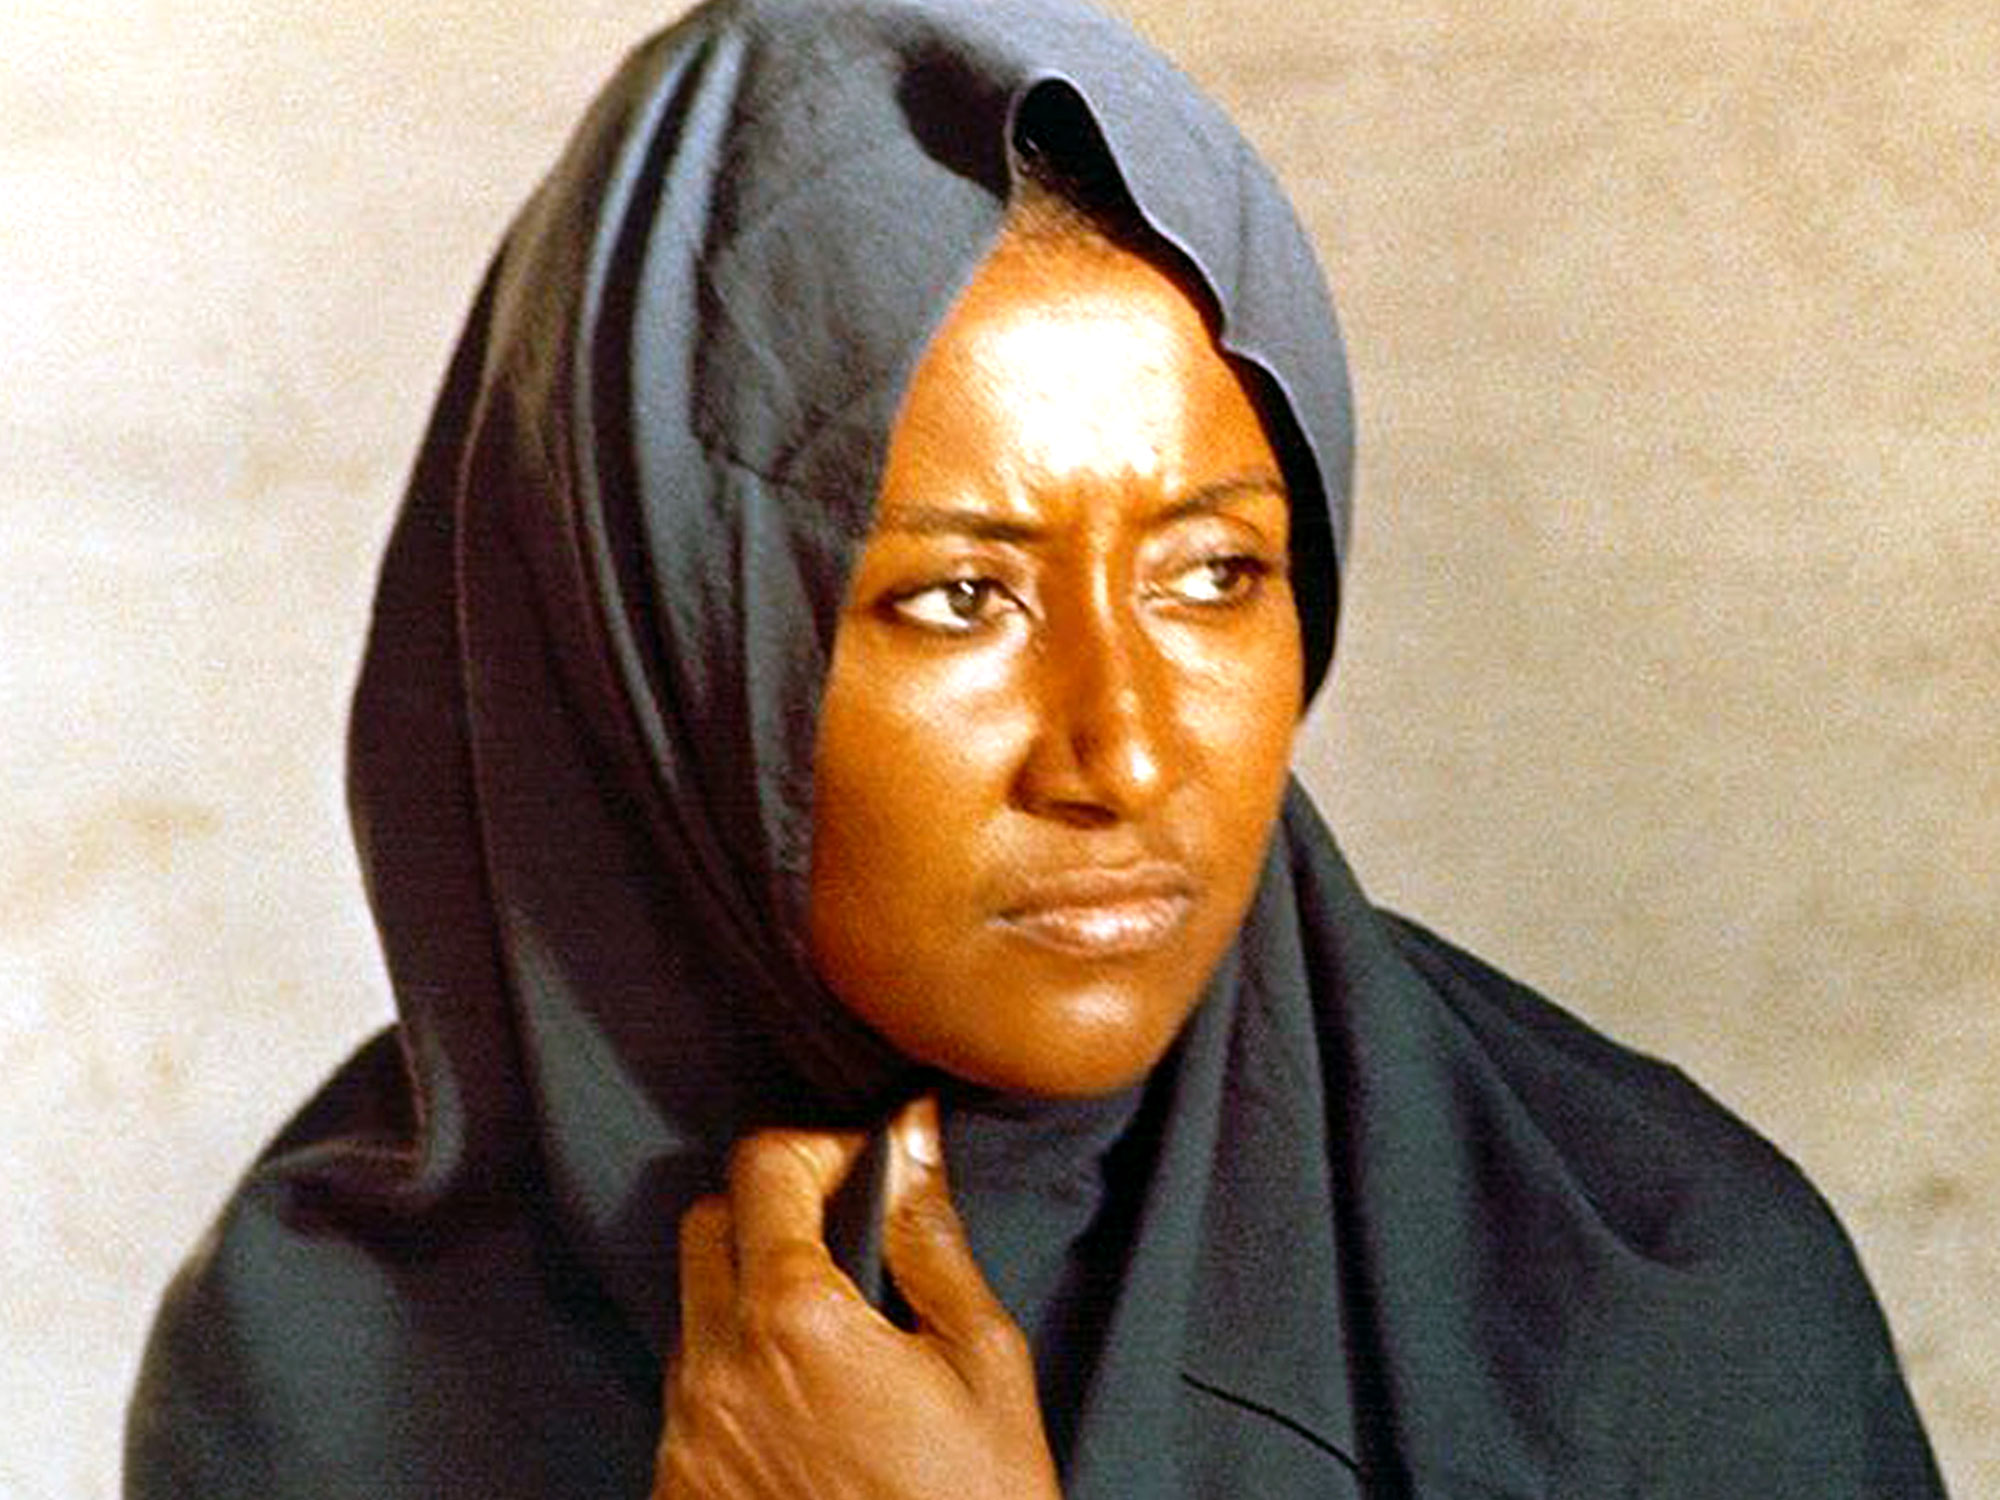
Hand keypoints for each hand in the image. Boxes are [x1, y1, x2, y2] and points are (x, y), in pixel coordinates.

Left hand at [655, 1096, 1062, 1499]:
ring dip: (752, 1298)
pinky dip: (737, 1378)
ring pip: (694, 1313)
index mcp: (795, 1320)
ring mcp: (685, 1438)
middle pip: (708, 1226)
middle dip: (771, 1209)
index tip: (867, 1163)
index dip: (820, 1146)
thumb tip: (912, 1137)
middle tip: (847, 1238)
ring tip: (838, 1343)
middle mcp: (716, 1370)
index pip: (764, 1168)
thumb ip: (932, 1239)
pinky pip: (687, 1397)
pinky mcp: (676, 1492)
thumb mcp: (983, 1361)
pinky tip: (807, 1412)